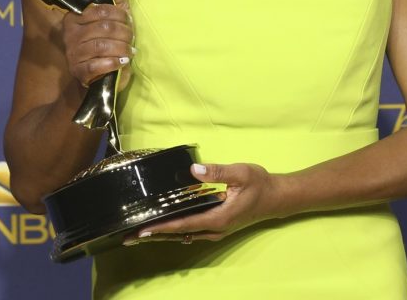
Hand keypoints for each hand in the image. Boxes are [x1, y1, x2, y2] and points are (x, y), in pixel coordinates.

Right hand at [61, 0, 133, 86]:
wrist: (105, 71)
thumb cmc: (112, 38)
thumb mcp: (117, 13)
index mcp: (77, 15)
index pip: (102, 10)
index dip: (121, 16)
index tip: (128, 22)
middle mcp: (70, 33)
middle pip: (103, 28)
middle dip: (124, 34)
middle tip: (131, 39)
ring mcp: (73, 52)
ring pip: (101, 45)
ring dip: (121, 48)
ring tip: (129, 52)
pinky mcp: (78, 70)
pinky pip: (96, 65)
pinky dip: (113, 63)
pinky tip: (122, 63)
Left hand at [123, 162, 284, 244]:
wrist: (277, 198)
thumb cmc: (260, 184)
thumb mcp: (241, 172)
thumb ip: (218, 172)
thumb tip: (193, 170)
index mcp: (217, 218)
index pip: (183, 224)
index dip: (161, 227)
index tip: (141, 230)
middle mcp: (214, 229)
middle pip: (179, 234)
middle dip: (155, 235)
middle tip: (129, 236)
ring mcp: (216, 231)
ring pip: (184, 235)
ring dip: (164, 234)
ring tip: (142, 233)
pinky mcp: (217, 227)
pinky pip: (192, 232)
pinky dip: (176, 231)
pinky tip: (167, 228)